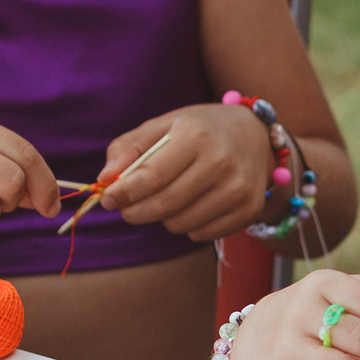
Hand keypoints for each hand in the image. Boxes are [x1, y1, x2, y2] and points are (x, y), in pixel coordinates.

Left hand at [101, 103, 274, 240]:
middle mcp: (221, 163)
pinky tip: (194, 204)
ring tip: (169, 197)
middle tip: (128, 208)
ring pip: (180, 224)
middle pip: (164, 205)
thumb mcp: (164, 125)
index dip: (124, 193)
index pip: (152, 176)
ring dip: (164, 217)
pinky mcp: (248, 210)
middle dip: (136, 211)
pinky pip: (201, 234)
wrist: (255, 136)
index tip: (108, 199)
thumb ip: (128, 148)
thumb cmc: (199, 130)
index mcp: (196, 136)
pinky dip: (188, 225)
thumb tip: (104, 179)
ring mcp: (238, 189)